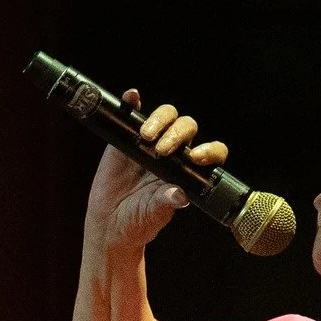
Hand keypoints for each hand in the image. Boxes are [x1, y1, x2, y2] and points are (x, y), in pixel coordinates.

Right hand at [84, 91, 228, 252]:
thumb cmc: (138, 220)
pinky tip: (132, 98)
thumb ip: (166, 202)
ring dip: (160, 120)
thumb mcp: (154, 214)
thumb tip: (180, 195)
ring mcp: (150, 143)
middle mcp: (174, 153)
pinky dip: (132, 102)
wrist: (110, 222)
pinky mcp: (126, 137)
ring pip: (166, 117)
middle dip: (177, 134)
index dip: (210, 150)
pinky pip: (132, 113)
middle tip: (161, 151)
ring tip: (145, 137)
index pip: (210, 153)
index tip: (196, 157)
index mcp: (187, 171)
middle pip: (186, 127)